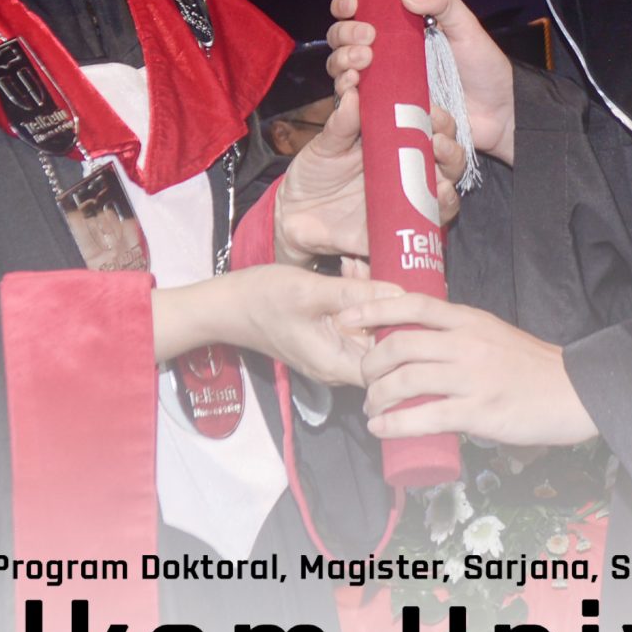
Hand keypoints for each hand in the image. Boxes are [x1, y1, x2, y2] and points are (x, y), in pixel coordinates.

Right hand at [159, 265, 398, 387]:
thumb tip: (400, 293)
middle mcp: (338, 365)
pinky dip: (355, 297)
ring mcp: (332, 351)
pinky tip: (348, 271)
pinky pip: (352, 320)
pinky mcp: (326, 336)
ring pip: (368, 328)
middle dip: (385, 306)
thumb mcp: (310, 292)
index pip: (389, 365)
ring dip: (369, 296)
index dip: (403, 334)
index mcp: (336, 364)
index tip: (405, 299)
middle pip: (382, 345)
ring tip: (355, 266)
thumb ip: (355, 293)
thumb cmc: (263, 299)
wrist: (226, 305)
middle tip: (376, 271)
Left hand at [272, 86, 463, 269]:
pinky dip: (445, 203)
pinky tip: (441, 191)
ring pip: (448, 176)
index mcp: (392, 139)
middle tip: (434, 126)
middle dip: (446, 132)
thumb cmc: (315, 174)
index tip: (425, 102)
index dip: (431, 109)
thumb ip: (340, 122)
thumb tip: (353, 90)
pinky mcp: (405, 222)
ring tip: (438, 149)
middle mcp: (408, 165)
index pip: (424, 119)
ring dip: (451, 160)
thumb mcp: (324, 145)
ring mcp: (409, 194)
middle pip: (444, 145)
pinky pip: (436, 215)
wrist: (296, 216)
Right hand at [328, 0, 517, 164]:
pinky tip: (357, 91)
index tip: (354, 6)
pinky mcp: (389, 117)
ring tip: (360, 65)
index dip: (346, 7)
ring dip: (341, 64)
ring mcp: (385, 89)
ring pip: (343, 75)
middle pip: (342, 44)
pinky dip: (351, 100)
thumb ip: (444, 2)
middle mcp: (386, 60)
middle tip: (367, 39)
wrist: (499, 115)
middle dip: (344, 36)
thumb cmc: (484, 69)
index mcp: (400, 33)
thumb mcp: (467, 28)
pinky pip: (359, 110)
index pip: (359, 14)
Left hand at [340, 291, 598, 446]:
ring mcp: (471, 378)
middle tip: (365, 379)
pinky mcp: (478, 411)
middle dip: (370, 363)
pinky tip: (382, 430)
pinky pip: (424, 417)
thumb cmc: (531, 366)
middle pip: (399, 344)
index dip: (374, 308)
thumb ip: (460, 335)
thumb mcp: (492, 335)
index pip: (414, 304)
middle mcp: (466, 343)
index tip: (346, 317)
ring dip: (377, 396)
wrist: (573, 392)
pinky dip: (394, 425)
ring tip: (371, 408)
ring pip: (405, 381)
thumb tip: (420, 344)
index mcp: (469, 320)